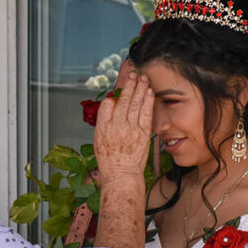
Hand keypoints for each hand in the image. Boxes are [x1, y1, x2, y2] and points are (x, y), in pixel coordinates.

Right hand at [94, 69, 153, 187]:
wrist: (121, 175)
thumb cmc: (110, 160)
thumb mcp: (99, 141)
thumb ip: (104, 123)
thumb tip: (110, 106)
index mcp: (102, 128)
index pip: (107, 104)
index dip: (114, 95)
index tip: (119, 88)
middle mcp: (115, 127)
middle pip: (122, 100)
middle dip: (129, 84)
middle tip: (133, 72)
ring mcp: (129, 130)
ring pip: (134, 104)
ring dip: (139, 88)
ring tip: (142, 77)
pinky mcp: (142, 134)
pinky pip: (145, 113)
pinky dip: (147, 101)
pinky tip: (149, 92)